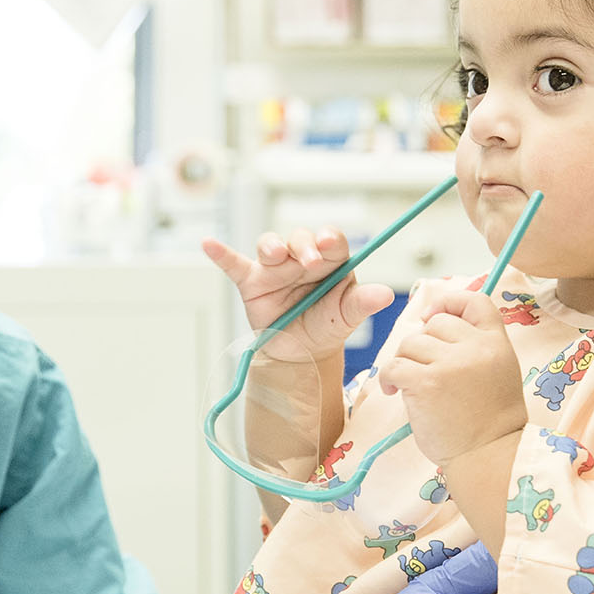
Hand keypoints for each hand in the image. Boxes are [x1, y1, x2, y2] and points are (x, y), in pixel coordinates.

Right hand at [202, 228, 394, 363]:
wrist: (301, 355)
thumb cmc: (326, 328)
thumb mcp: (346, 316)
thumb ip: (362, 302)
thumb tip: (385, 295)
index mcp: (330, 261)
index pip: (330, 240)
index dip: (328, 238)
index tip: (329, 244)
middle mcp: (301, 259)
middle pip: (299, 238)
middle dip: (303, 245)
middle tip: (309, 262)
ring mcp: (275, 269)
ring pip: (270, 245)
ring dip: (271, 246)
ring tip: (274, 255)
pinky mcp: (252, 282)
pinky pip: (234, 264)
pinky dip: (221, 254)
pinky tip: (209, 243)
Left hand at [377, 289, 525, 464]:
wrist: (490, 456)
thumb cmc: (489, 422)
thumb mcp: (497, 372)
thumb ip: (474, 347)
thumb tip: (431, 320)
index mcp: (497, 343)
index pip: (475, 301)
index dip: (449, 302)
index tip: (431, 317)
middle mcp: (476, 348)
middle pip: (435, 323)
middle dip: (423, 345)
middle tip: (422, 370)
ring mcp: (451, 364)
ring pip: (410, 343)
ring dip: (404, 362)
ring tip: (408, 385)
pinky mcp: (426, 382)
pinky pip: (394, 365)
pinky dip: (389, 378)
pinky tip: (395, 391)